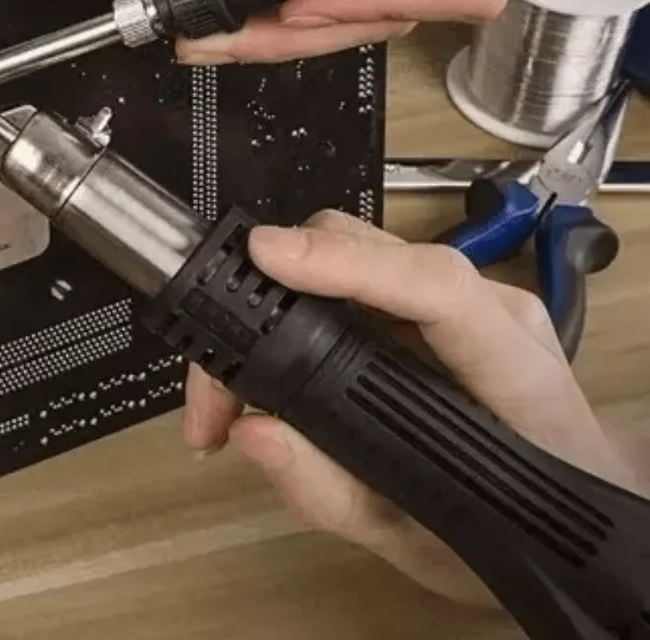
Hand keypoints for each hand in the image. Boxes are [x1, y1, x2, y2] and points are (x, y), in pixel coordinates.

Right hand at [182, 210, 642, 606]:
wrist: (581, 516)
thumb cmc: (521, 532)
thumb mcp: (425, 545)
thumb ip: (337, 494)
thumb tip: (251, 431)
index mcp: (513, 368)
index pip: (435, 286)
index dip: (346, 263)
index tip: (268, 256)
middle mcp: (489, 310)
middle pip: (373, 250)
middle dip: (275, 288)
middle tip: (214, 376)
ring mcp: (462, 297)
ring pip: (351, 252)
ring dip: (273, 296)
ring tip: (223, 389)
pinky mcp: (428, 302)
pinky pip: (352, 276)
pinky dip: (293, 305)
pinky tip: (261, 359)